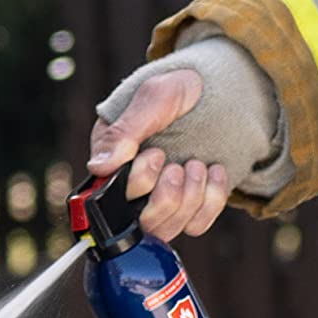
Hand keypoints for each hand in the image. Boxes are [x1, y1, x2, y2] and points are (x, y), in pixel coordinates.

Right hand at [87, 67, 235, 240]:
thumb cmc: (178, 88)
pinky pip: (197, 225)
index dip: (139, 182)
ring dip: (189, 198)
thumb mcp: (152, 99)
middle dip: (166, 197)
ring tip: (196, 164)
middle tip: (177, 166)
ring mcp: (162, 198)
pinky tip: (214, 170)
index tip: (156, 153)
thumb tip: (99, 167)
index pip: (112, 198)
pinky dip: (211, 201)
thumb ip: (125, 131)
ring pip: (169, 229)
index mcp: (112, 160)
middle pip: (142, 223)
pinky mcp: (190, 205)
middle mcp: (133, 187)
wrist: (217, 88)